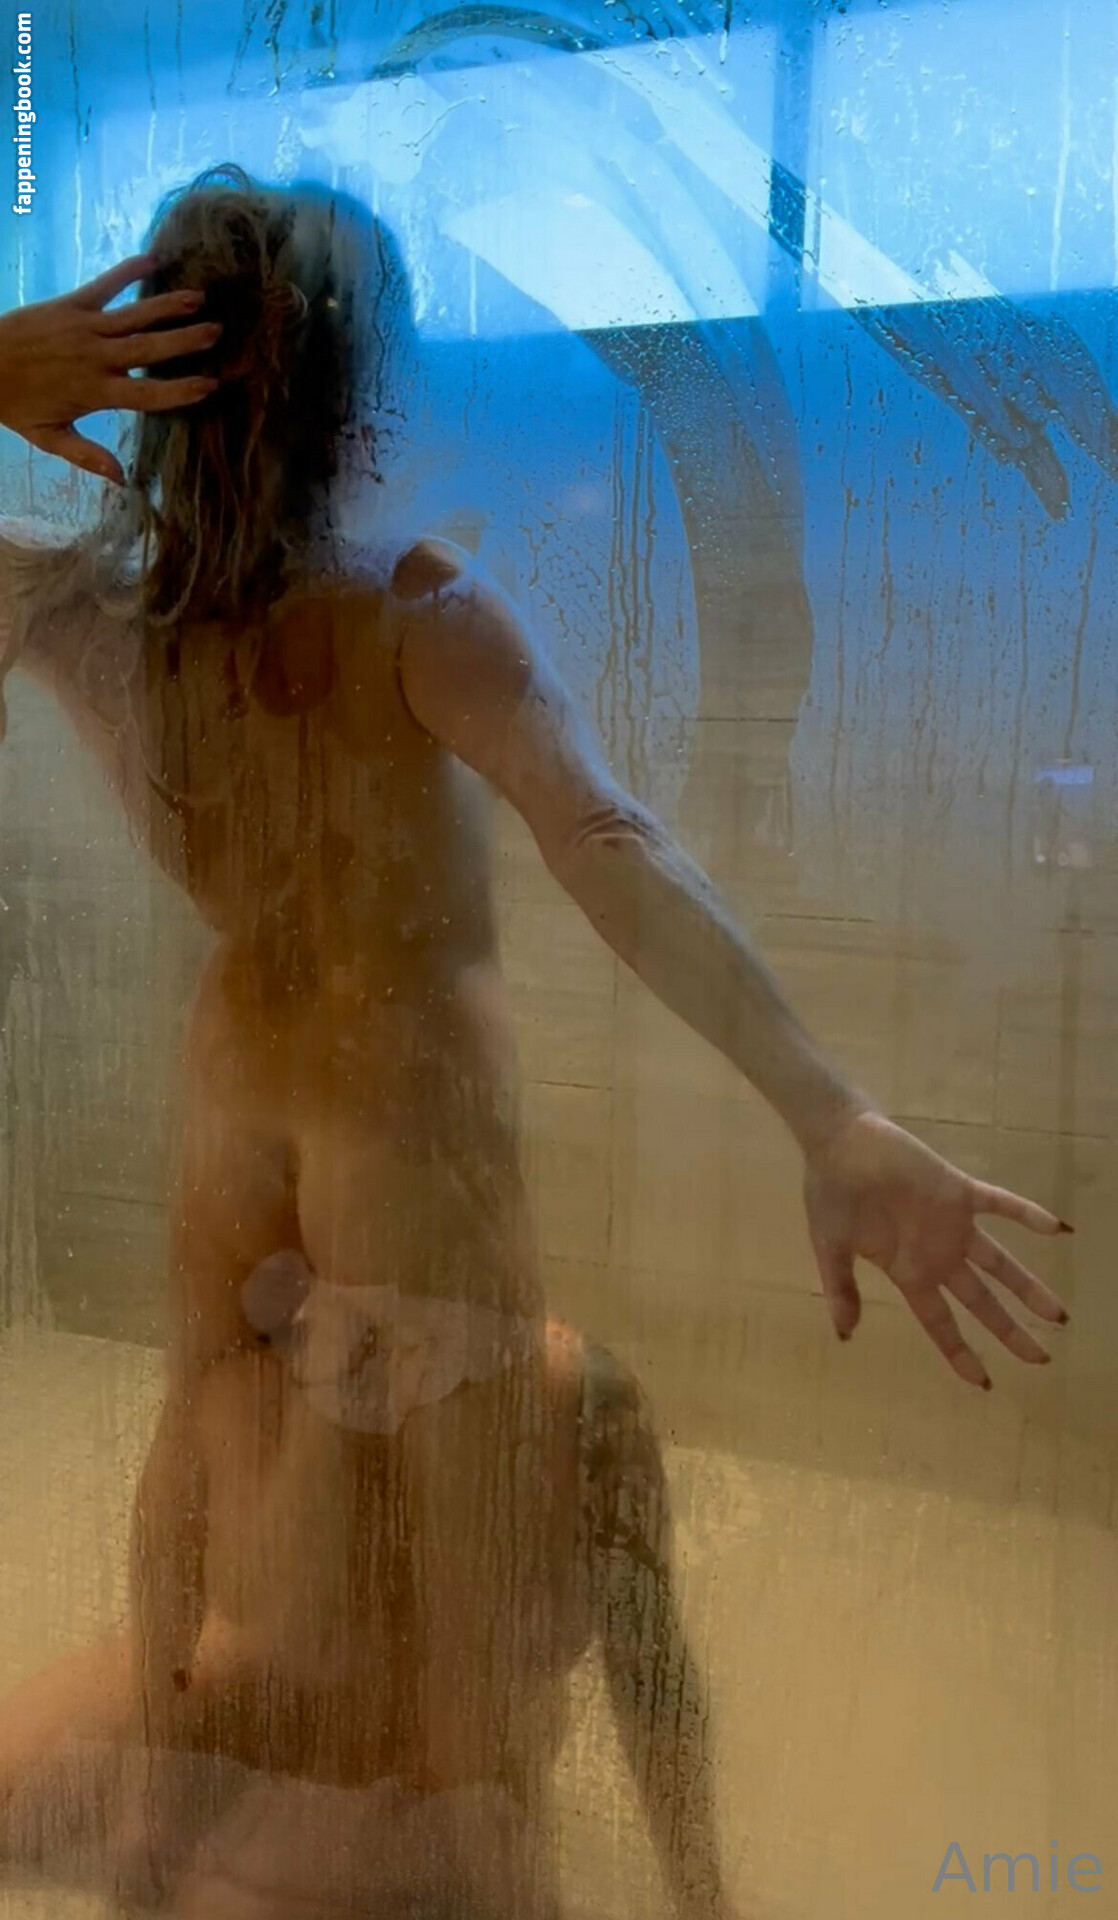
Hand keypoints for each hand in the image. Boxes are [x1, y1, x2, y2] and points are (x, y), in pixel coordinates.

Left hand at [0, 252, 220, 482]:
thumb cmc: (14, 404)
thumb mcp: (48, 437)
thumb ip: (87, 456)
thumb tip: (122, 479)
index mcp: (95, 394)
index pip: (148, 394)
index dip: (181, 390)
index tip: (210, 385)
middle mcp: (95, 358)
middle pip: (149, 349)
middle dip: (185, 341)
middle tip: (218, 331)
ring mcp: (83, 328)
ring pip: (134, 316)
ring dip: (168, 305)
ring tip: (199, 296)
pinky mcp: (70, 305)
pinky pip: (104, 285)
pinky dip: (126, 271)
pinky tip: (152, 258)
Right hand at [803, 1109, 1070, 1386]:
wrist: (839, 1143)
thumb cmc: (831, 1194)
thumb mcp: (829, 1247)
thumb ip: (841, 1289)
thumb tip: (845, 1335)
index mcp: (907, 1272)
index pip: (940, 1322)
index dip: (961, 1352)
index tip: (984, 1383)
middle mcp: (936, 1255)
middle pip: (981, 1302)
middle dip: (1009, 1332)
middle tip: (1041, 1360)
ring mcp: (951, 1225)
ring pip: (999, 1263)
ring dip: (1029, 1288)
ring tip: (1059, 1315)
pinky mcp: (958, 1191)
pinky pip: (1000, 1205)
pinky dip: (1028, 1215)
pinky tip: (1057, 1229)